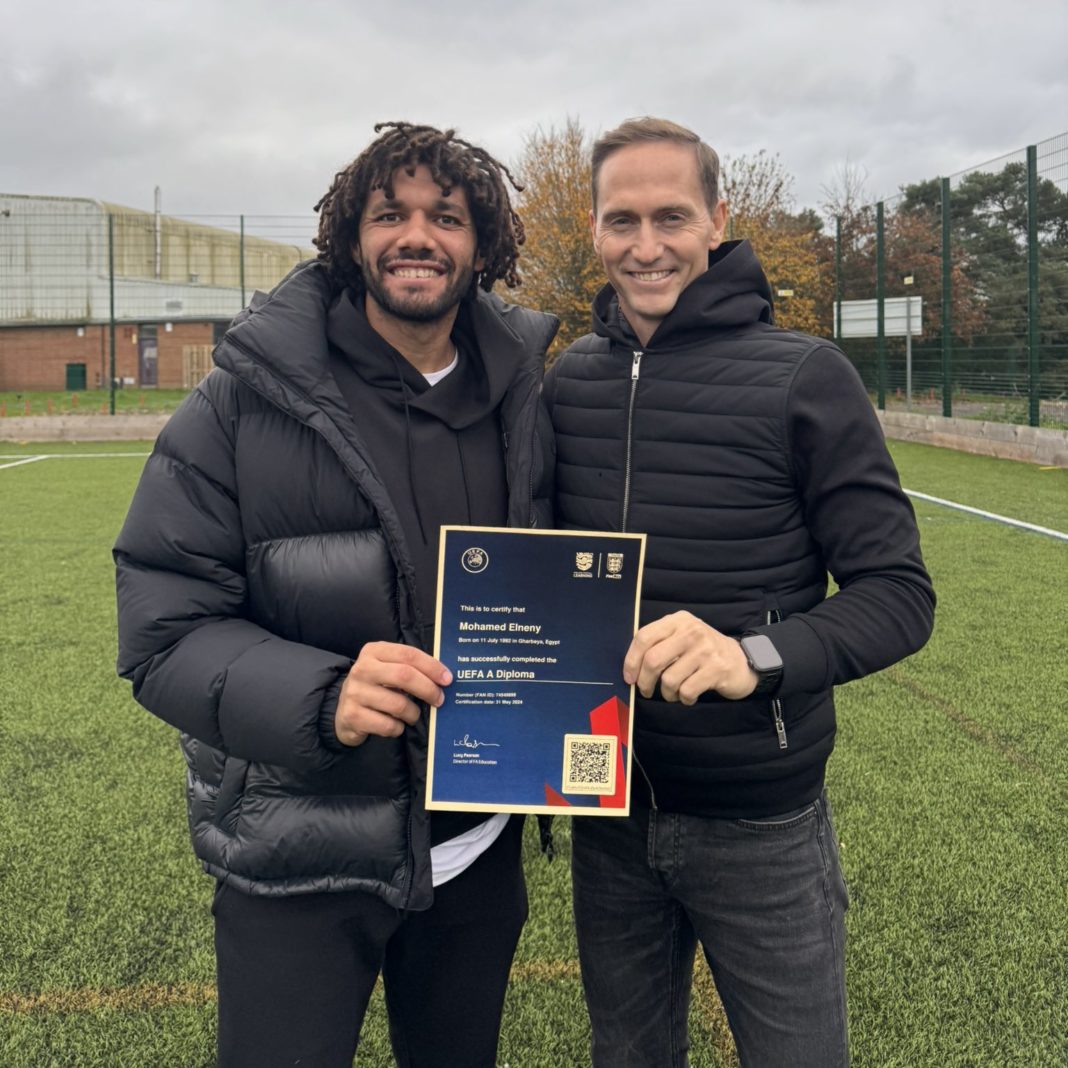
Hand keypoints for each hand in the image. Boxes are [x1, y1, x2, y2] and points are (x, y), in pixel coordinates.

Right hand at [335, 642, 451, 746]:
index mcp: (374, 651)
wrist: (343, 711)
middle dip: (428, 689)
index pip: (408, 654)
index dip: (431, 667)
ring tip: (413, 715)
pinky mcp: (352, 715)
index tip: (447, 679)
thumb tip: (444, 677)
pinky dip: (398, 728)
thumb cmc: (376, 687)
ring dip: (413, 713)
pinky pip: (387, 725)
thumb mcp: (388, 669)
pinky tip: (396, 725)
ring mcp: (355, 692)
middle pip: (404, 676)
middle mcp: (362, 669)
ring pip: (398, 704)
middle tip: (439, 700)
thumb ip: (410, 668)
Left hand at [623, 611, 756, 703]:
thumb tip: (631, 667)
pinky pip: (687, 691)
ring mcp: (705, 649)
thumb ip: (659, 643)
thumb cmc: (703, 652)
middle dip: (644, 681)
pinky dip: (684, 699)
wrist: (742, 660)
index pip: (644, 637)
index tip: (629, 677)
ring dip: (667, 693)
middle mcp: (691, 631)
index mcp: (678, 620)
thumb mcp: (681, 637)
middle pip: (652, 660)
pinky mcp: (716, 669)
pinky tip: (688, 696)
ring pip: (669, 679)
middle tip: (645, 691)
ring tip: (674, 692)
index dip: (631, 660)